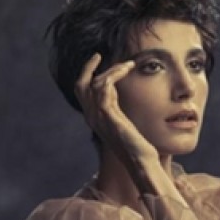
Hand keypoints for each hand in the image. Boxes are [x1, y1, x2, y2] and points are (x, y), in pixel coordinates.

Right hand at [74, 53, 158, 168]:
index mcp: (94, 119)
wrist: (139, 162)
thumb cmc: (136, 148)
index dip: (87, 74)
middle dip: (88, 68)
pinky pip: (104, 87)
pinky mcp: (109, 116)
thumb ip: (116, 111)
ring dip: (110, 70)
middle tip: (98, 56)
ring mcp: (99, 117)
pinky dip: (114, 74)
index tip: (98, 62)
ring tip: (126, 65)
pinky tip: (126, 70)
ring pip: (94, 83)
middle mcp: (92, 117)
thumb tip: (117, 96)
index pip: (82, 92)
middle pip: (80, 86)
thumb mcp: (123, 126)